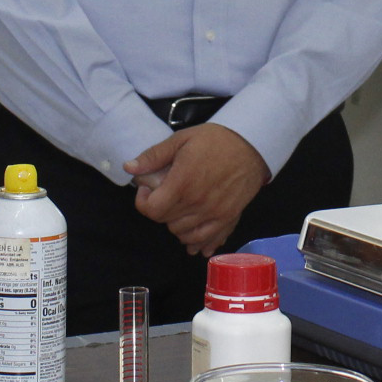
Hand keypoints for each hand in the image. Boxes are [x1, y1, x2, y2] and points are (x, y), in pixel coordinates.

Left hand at [124, 124, 270, 254]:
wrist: (251, 144)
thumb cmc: (215, 140)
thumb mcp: (181, 139)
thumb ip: (154, 156)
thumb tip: (129, 168)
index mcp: (182, 184)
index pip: (152, 210)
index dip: (143, 202)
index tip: (147, 190)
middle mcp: (197, 204)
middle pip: (167, 223)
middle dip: (160, 210)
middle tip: (166, 195)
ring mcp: (214, 214)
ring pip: (184, 235)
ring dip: (177, 225)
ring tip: (180, 209)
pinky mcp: (228, 219)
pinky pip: (208, 240)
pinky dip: (198, 241)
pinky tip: (194, 238)